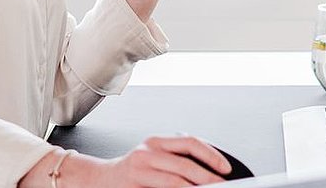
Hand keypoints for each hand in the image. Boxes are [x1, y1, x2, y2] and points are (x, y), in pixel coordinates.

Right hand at [80, 135, 231, 186]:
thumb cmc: (133, 171)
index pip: (190, 143)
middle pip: (185, 165)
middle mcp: (147, 153)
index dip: (211, 155)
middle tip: (222, 187)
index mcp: (156, 142)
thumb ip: (176, 158)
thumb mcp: (153, 156)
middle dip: (208, 179)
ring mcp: (139, 171)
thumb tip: (209, 171)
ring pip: (174, 182)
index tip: (226, 169)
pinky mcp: (133, 186)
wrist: (100, 179)